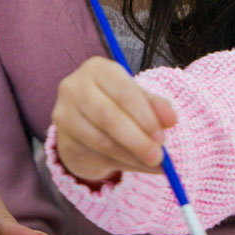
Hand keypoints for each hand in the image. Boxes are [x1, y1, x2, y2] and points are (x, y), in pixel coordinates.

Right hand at [51, 57, 177, 183]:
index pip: (123, 91)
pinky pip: (95, 156)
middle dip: (137, 140)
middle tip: (158, 156)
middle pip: (108, 116)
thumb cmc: (117, 105)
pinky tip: (136, 165)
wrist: (85, 124)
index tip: (162, 137)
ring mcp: (64, 115)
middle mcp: (74, 87)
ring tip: (152, 163)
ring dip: (131, 156)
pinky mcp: (63, 141)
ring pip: (101, 141)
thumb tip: (171, 119)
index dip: (145, 116)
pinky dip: (121, 165)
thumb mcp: (138, 100)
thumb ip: (155, 106)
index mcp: (98, 69)